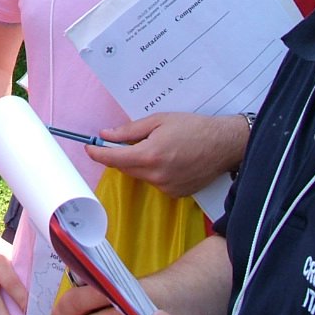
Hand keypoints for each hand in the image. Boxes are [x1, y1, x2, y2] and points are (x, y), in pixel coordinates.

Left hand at [88, 113, 247, 197]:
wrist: (225, 145)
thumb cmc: (194, 127)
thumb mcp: (159, 120)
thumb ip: (130, 130)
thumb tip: (106, 135)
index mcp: (150, 155)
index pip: (114, 159)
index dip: (98, 154)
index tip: (89, 148)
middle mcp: (156, 175)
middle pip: (126, 168)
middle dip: (122, 155)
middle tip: (128, 140)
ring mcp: (167, 187)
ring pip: (141, 175)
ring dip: (141, 163)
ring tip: (160, 146)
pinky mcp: (176, 193)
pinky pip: (156, 182)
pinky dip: (155, 171)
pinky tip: (170, 159)